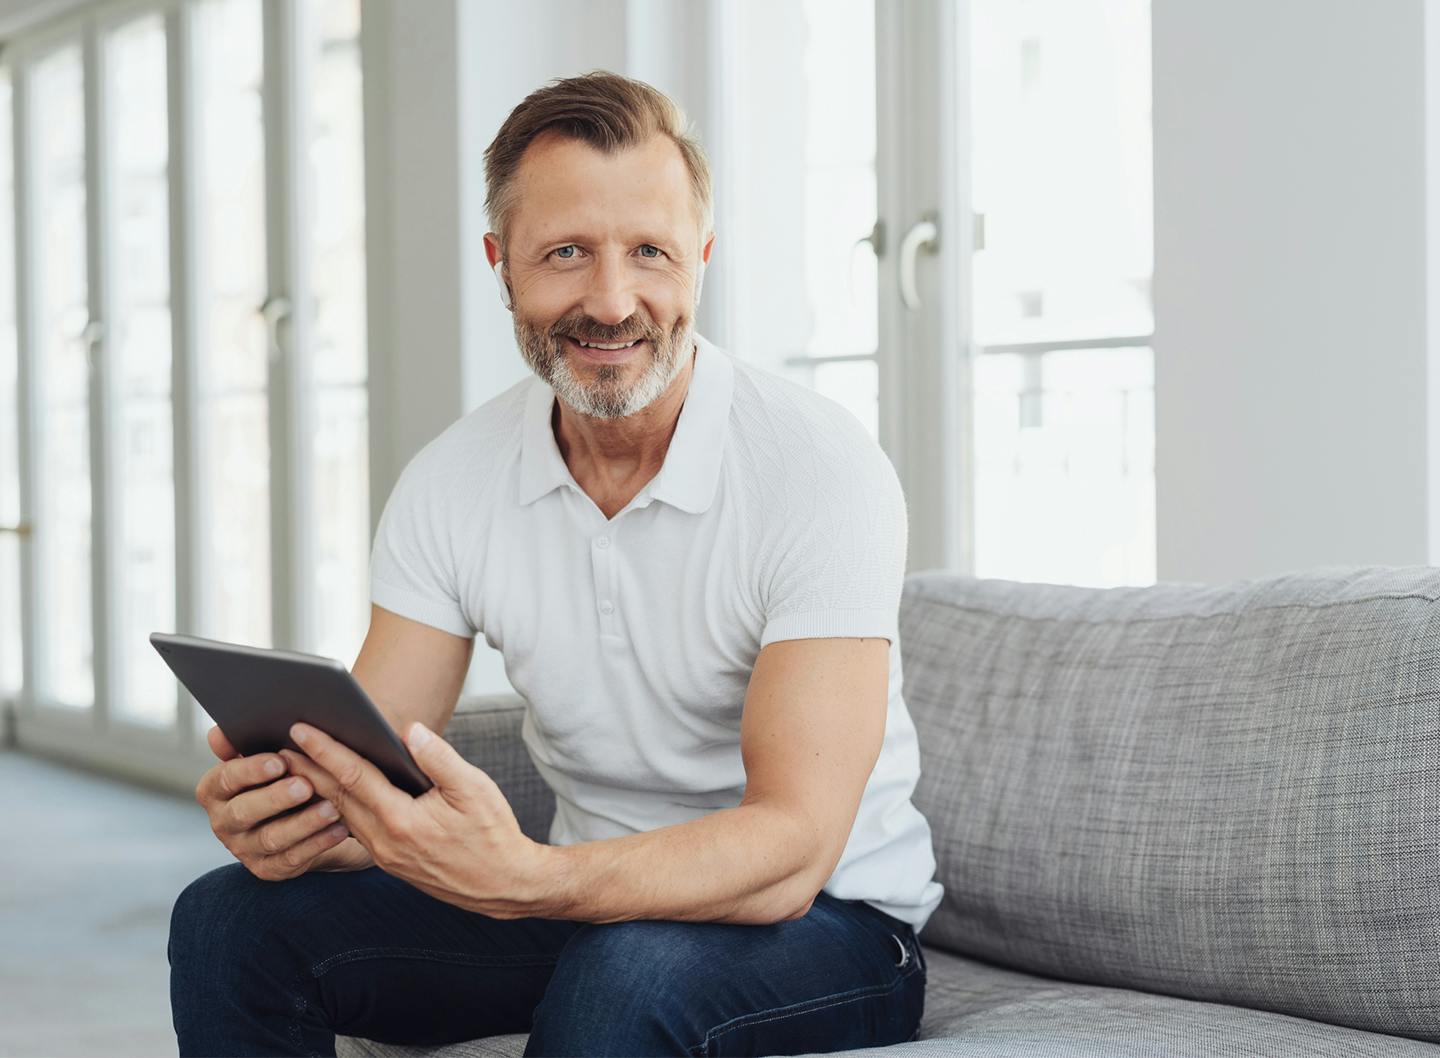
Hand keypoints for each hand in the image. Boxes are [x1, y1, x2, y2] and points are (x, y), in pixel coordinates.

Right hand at [195, 725, 354, 880]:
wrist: (302, 814)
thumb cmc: (283, 774)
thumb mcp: (268, 757)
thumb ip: (247, 742)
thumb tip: (218, 733)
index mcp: (216, 790)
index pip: (224, 779)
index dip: (250, 770)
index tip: (280, 761)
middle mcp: (224, 822)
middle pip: (243, 812)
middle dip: (275, 798)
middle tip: (306, 786)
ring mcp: (245, 849)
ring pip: (272, 838)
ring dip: (303, 822)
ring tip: (332, 808)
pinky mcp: (270, 869)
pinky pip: (294, 858)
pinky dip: (319, 842)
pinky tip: (340, 828)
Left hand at [279, 720, 557, 917]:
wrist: (502, 885)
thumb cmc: (493, 835)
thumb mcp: (475, 789)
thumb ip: (439, 759)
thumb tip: (410, 731)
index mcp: (403, 821)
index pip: (354, 777)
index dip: (325, 750)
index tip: (300, 729)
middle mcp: (385, 842)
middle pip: (336, 797)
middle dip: (306, 769)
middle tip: (278, 743)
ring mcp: (384, 855)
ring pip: (342, 815)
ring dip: (317, 789)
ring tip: (296, 765)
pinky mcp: (389, 862)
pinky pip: (354, 829)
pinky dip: (337, 807)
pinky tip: (331, 794)